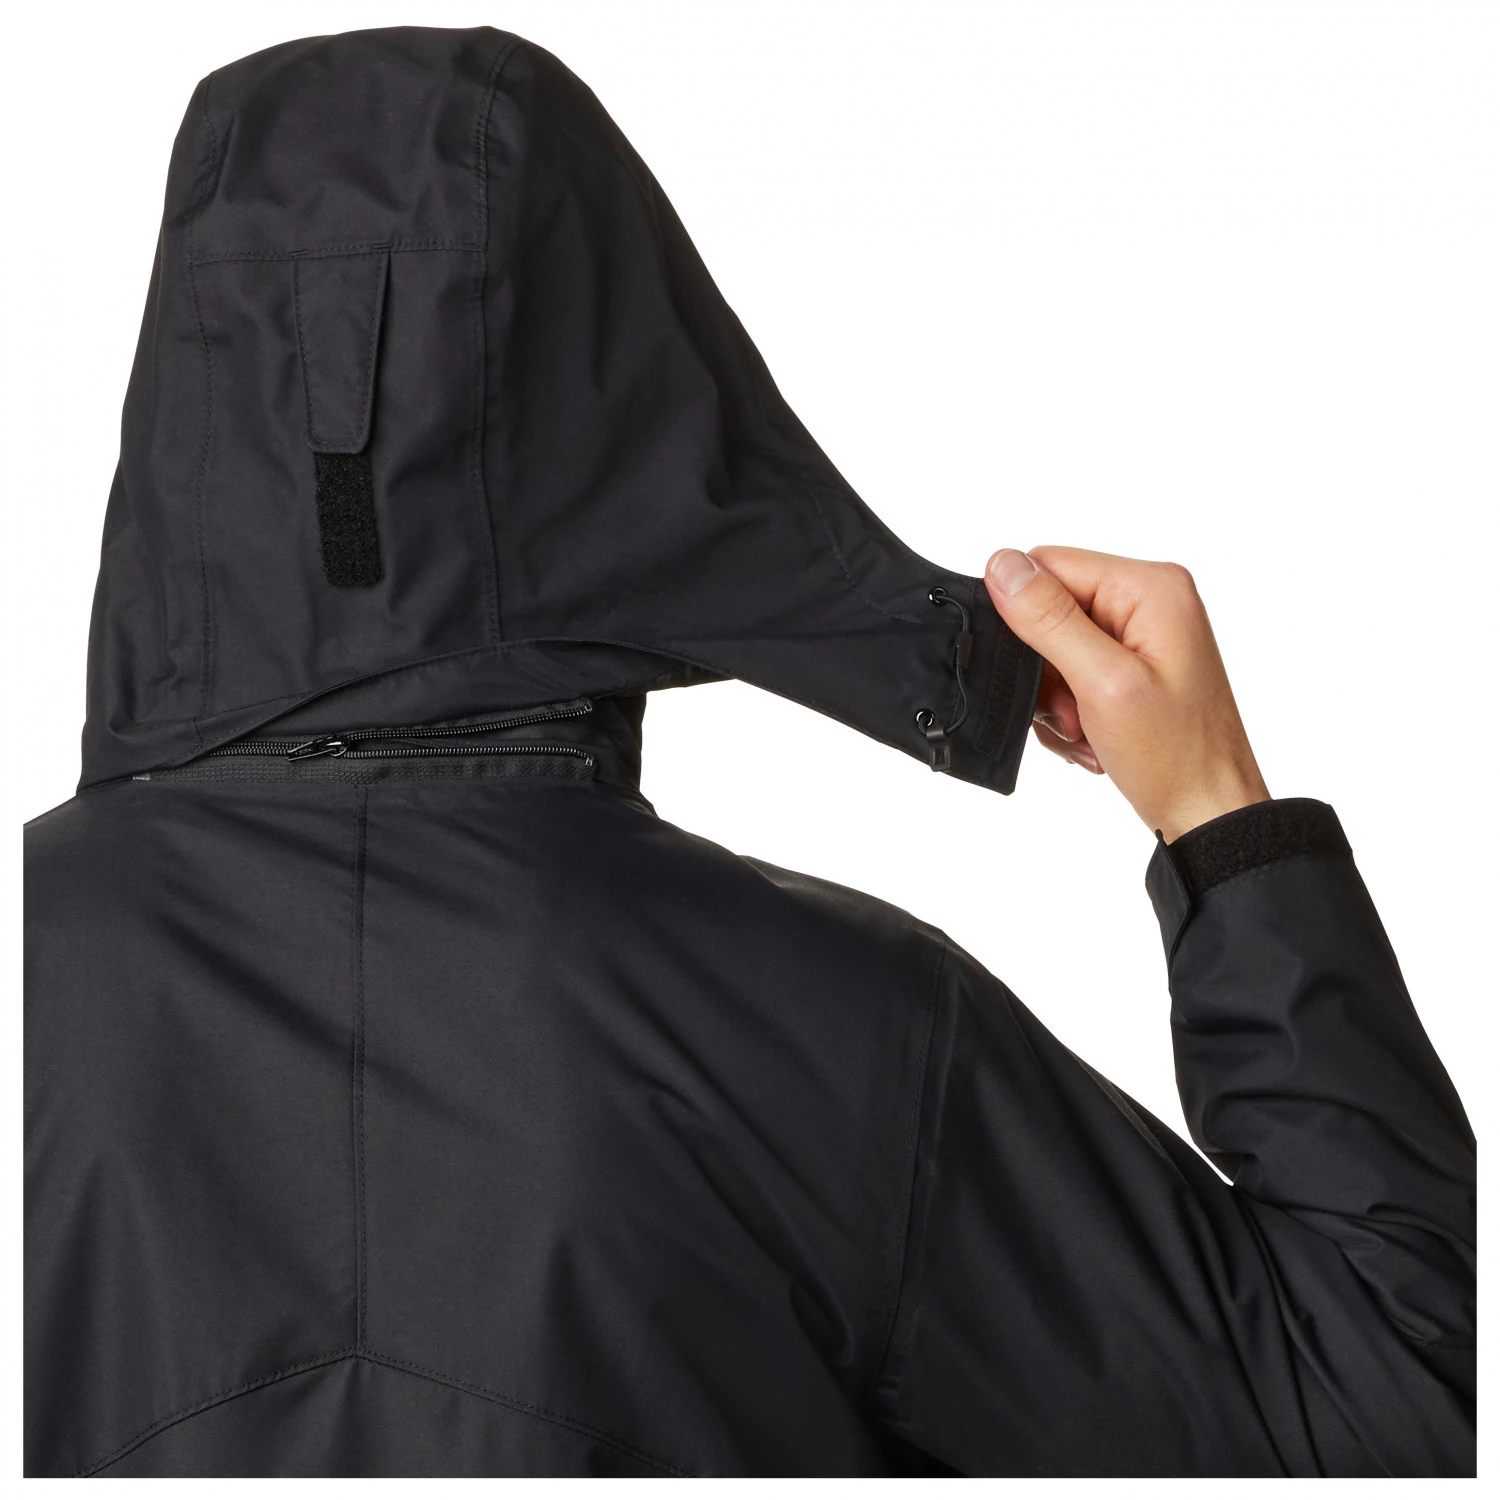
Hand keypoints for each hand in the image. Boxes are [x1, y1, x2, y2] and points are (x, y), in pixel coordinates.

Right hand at [984, 546, 1270, 843]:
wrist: (1209, 816)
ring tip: (1087, 731)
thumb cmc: (1177, 757)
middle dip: (1046, 670)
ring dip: (1056, 698)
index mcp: (1151, 586)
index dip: (1025, 620)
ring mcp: (1141, 635)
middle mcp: (1149, 600)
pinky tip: (1093, 737)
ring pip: (1053, 648)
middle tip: (1073, 714)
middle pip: (1049, 609)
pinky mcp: (1132, 667)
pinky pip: (1071, 673)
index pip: (1048, 566)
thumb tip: (1003, 564)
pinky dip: (1070, 710)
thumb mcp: (1103, 683)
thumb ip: (1049, 619)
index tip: (1049, 677)